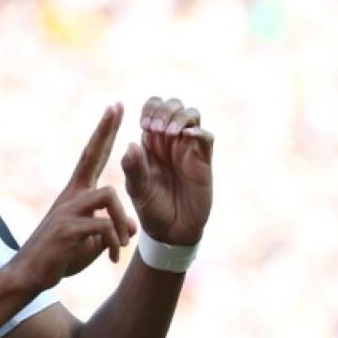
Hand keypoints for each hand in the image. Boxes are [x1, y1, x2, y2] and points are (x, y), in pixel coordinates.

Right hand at [11, 104, 137, 292]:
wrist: (30, 275)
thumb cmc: (60, 257)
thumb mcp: (92, 242)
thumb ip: (111, 230)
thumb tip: (132, 226)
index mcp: (76, 194)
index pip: (92, 156)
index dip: (103, 133)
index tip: (113, 109)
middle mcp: (71, 195)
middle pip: (90, 154)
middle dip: (104, 130)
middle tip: (114, 107)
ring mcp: (67, 209)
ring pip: (109, 195)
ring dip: (121, 220)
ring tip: (122, 244)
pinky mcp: (67, 229)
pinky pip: (103, 226)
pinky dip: (113, 242)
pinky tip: (112, 258)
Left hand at [122, 97, 214, 246]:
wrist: (171, 231)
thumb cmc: (150, 208)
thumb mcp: (136, 188)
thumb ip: (133, 167)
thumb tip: (131, 143)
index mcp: (150, 141)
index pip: (152, 108)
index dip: (150, 109)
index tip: (145, 125)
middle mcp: (170, 141)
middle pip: (174, 105)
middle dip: (165, 110)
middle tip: (156, 129)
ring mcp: (188, 149)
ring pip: (192, 115)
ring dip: (180, 117)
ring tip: (169, 133)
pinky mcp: (203, 162)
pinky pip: (206, 137)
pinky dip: (198, 132)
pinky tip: (186, 137)